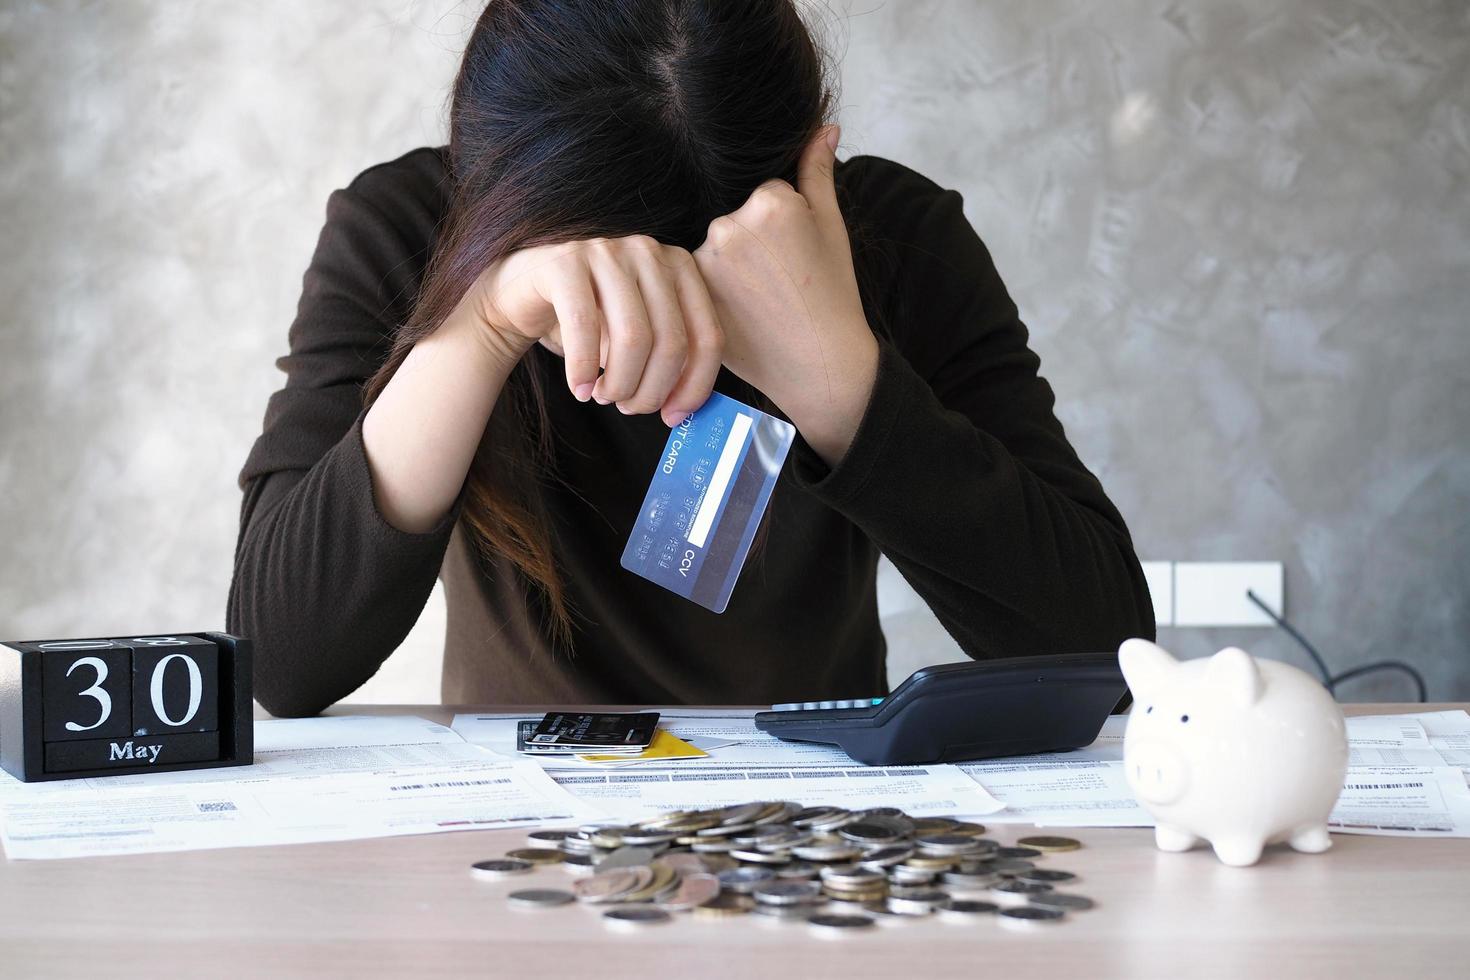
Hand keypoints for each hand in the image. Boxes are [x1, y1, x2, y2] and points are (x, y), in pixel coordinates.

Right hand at [467, 235, 724, 425]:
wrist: (519, 294)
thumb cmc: (587, 321)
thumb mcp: (638, 337)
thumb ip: (669, 360)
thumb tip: (685, 409)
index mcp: (680, 267)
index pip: (708, 335)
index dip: (695, 385)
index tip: (673, 417)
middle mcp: (649, 251)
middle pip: (671, 341)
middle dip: (651, 390)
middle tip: (630, 408)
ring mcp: (607, 251)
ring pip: (633, 337)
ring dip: (620, 383)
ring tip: (604, 397)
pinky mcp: (565, 262)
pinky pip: (585, 328)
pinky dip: (584, 370)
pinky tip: (580, 389)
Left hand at [692, 124, 878, 464]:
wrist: (820, 361)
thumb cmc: (832, 294)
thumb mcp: (832, 227)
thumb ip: (819, 172)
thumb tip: (823, 126)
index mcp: (771, 200)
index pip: (764, 194)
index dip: (782, 228)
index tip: (795, 259)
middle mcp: (732, 223)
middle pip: (734, 215)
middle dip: (753, 244)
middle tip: (778, 281)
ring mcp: (707, 258)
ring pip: (714, 244)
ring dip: (730, 264)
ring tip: (760, 298)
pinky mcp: (692, 289)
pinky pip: (696, 273)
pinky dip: (714, 286)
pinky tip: (740, 308)